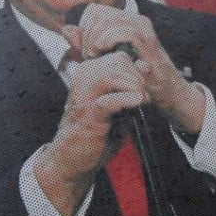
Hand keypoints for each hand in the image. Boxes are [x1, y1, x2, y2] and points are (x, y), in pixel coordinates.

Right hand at [35, 48, 145, 215]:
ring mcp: (84, 95)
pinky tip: (136, 102)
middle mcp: (83, 79)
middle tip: (143, 96)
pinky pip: (110, 100)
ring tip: (141, 100)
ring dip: (133, 86)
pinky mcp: (89, 115)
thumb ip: (128, 86)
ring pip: (113, 74)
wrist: (70, 158)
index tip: (142, 86)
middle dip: (137, 77)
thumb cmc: (93, 132)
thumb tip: (144, 66)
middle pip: (118, 61)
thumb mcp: (114, 104)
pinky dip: (127, 99)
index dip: (135, 69)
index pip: (119, 57)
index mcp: (88, 74)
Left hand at [65, 4, 205, 135]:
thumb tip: (66, 29)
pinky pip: (126, 31)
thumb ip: (83, 45)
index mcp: (124, 20)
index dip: (83, 27)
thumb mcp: (102, 59)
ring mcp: (143, 29)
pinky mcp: (149, 42)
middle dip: (87, 33)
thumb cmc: (135, 75)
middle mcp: (134, 19)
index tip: (82, 47)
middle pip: (99, 13)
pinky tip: (101, 50)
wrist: (165, 91)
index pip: (94, 11)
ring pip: (110, 19)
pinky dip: (109, 39)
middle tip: (86, 54)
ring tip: (93, 54)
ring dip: (96, 37)